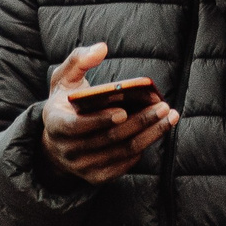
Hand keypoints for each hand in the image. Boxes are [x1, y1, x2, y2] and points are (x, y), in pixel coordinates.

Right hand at [39, 42, 176, 183]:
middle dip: (140, 122)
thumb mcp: (64, 79)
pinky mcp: (97, 176)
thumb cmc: (65, 103)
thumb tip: (101, 48)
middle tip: (163, 106)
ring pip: (122, 152)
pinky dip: (143, 148)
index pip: (76, 127)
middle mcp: (67, 149)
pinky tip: (156, 131)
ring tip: (169, 117)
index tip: (123, 110)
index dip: (99, 120)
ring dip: (150, 134)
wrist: (57, 142)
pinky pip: (124, 164)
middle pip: (108, 139)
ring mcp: (82, 166)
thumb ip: (79, 60)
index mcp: (55, 124)